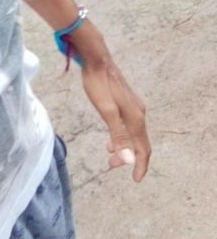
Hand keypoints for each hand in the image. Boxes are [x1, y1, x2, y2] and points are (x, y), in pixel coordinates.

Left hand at [70, 23, 150, 181]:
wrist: (96, 58)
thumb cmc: (98, 83)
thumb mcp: (106, 111)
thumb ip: (117, 135)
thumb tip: (128, 158)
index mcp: (135, 117)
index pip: (143, 148)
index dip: (140, 165)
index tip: (135, 180)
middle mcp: (138, 112)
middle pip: (139, 142)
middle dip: (129, 158)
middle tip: (111, 166)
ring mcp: (133, 105)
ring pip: (133, 133)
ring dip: (124, 147)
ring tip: (109, 155)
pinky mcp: (125, 100)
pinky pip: (128, 125)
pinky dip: (121, 136)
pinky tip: (111, 138)